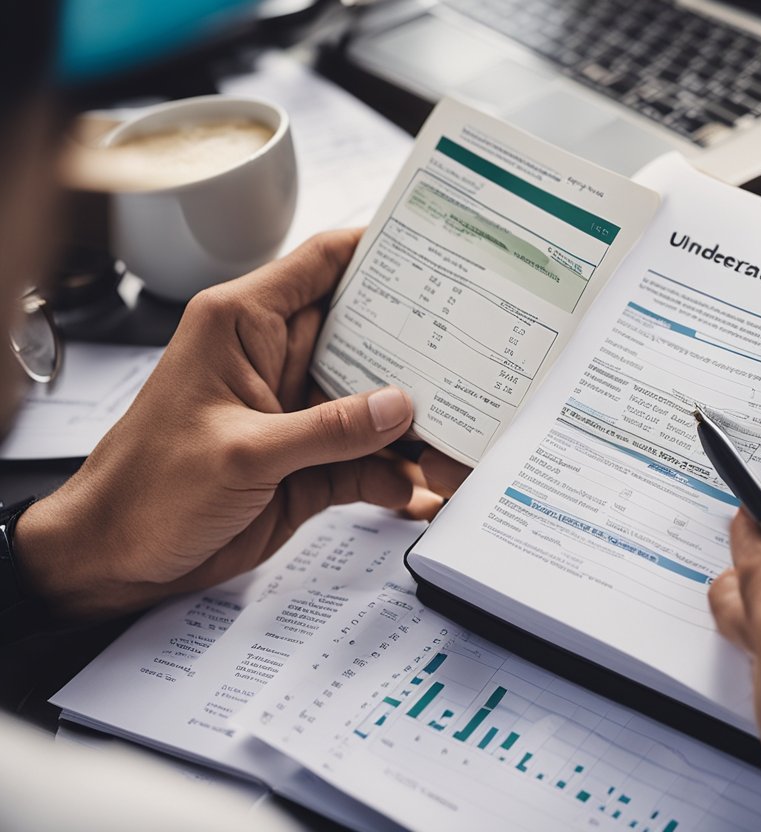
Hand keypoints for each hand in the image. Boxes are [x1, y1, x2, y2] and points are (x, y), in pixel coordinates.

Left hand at [18, 230, 469, 618]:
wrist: (116, 562)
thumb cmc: (146, 488)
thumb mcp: (241, 452)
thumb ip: (327, 429)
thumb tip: (401, 406)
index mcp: (245, 326)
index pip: (324, 264)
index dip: (381, 249)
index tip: (442, 248)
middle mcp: (277, 361)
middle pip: (368, 336)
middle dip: (423, 349)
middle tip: (481, 354)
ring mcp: (297, 415)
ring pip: (377, 406)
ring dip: (418, 427)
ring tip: (463, 444)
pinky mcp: (308, 465)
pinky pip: (368, 462)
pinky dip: (398, 478)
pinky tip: (427, 494)